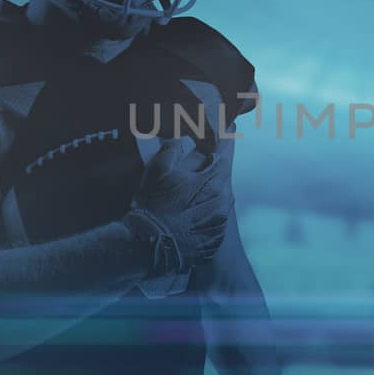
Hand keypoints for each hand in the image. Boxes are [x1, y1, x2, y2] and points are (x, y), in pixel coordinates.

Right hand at [123, 137, 231, 276]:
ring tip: (186, 197)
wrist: (145, 247)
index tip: (228, 127)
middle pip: (221, 178)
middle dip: (209, 172)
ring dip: (207, 195)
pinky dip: (203, 217)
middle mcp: (224, 202)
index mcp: (215, 181)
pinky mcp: (213, 241)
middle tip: (193, 171)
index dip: (225, 139)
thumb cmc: (152, 206)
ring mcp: (220, 224)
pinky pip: (212, 222)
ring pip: (218, 200)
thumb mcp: (158, 169)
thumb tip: (182, 140)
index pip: (226, 152)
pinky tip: (186, 218)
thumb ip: (173, 149)